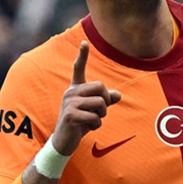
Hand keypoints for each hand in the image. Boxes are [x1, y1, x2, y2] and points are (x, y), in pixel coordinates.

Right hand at [51, 41, 121, 155]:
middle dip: (105, 102)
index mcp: (76, 88)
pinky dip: (96, 125)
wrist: (64, 140)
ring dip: (101, 116)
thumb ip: (105, 101)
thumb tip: (118, 95)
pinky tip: (86, 128)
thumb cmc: (80, 123)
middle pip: (100, 87)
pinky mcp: (70, 115)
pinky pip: (95, 117)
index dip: (82, 56)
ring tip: (91, 121)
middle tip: (98, 113)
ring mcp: (69, 103)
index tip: (84, 42)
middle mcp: (71, 92)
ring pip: (100, 104)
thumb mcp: (94, 110)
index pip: (79, 69)